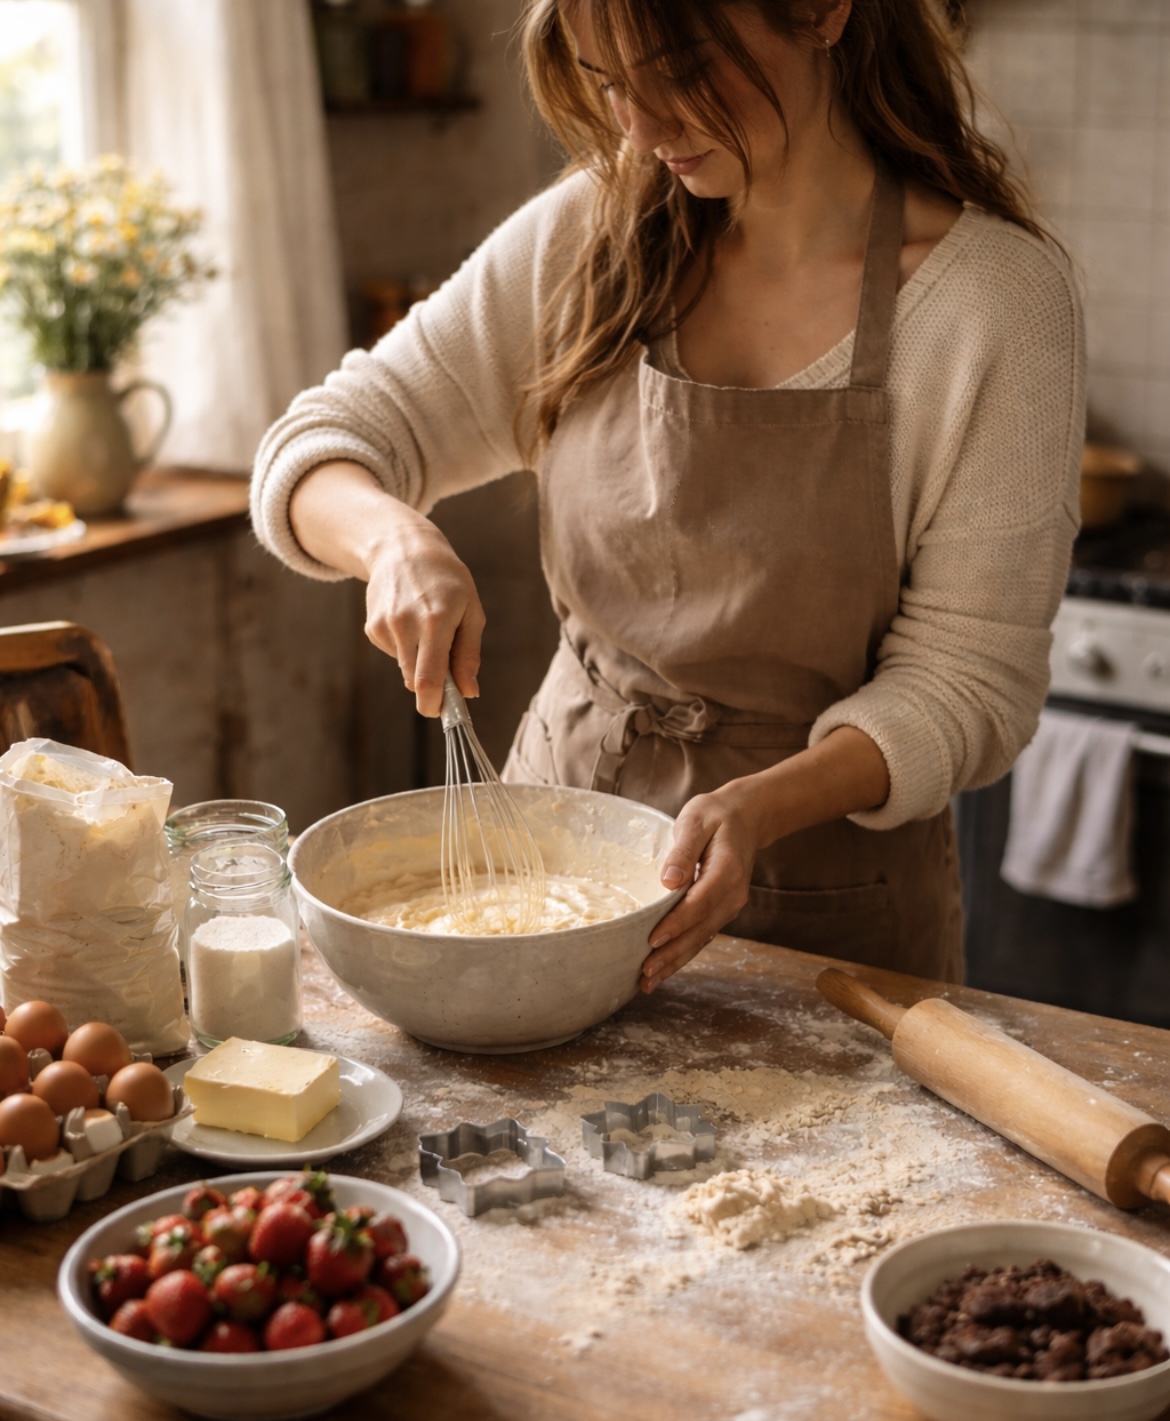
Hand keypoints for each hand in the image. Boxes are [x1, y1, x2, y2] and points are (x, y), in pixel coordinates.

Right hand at [364, 511, 485, 716]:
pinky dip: (405, 648)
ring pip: (405, 669)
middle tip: (447, 669)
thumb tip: (469, 692)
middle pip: (415, 681)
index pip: (428, 679)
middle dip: (432, 687)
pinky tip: (409, 621)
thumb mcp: (471, 610)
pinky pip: (394, 655)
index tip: (442, 713)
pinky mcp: (372, 629)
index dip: (434, 705)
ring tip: (428, 628)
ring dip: (419, 663)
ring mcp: (385, 627)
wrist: (402, 548)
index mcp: (436, 621)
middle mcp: (406, 625)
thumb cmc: (447, 580)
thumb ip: (469, 654)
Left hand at [639, 782, 762, 993]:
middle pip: (700, 930)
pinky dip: (683, 953)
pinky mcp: (721, 910)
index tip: (652, 940)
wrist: (746, 817)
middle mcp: (733, 895)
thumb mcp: (696, 820)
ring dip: (675, 961)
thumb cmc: (715, 816)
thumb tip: (668, 881)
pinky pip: (702, 935)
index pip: (699, 903)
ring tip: (647, 982)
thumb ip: (683, 850)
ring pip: (701, 939)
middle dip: (672, 954)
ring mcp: (729, 905)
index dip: (676, 924)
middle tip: (644, 974)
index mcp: (728, 871)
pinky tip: (663, 969)